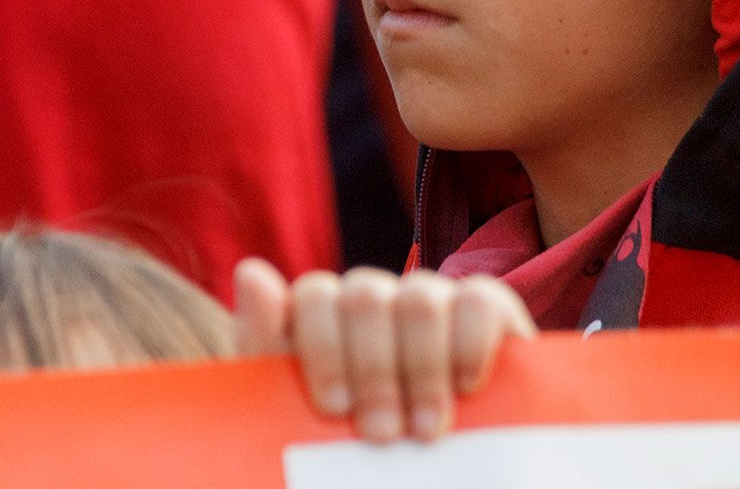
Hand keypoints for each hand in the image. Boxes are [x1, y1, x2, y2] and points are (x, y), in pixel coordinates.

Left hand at [234, 260, 535, 442]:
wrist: (427, 474)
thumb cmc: (345, 448)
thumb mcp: (296, 409)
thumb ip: (268, 343)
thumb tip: (252, 271)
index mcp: (325, 317)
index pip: (316, 295)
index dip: (324, 347)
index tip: (334, 407)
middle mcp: (377, 298)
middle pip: (365, 296)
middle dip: (373, 369)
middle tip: (382, 434)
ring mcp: (432, 298)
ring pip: (419, 298)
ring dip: (421, 370)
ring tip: (425, 430)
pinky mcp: (487, 307)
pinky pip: (479, 299)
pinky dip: (470, 345)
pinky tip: (465, 388)